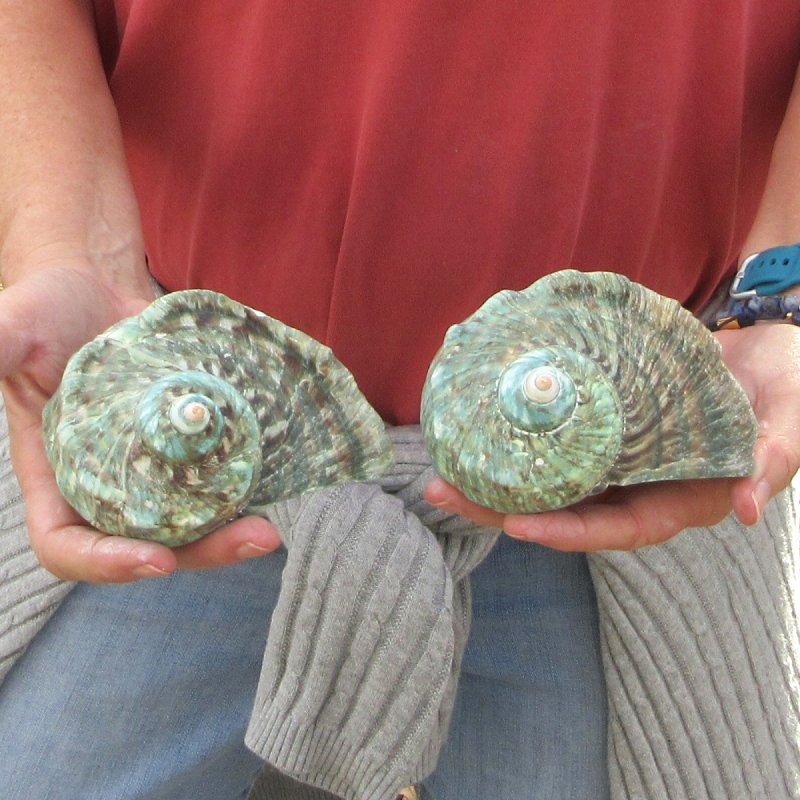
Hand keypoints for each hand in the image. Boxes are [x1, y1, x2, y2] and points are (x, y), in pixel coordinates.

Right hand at [0, 261, 280, 581]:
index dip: (106, 564)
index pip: (68, 545)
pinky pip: (217, 479)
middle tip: (252, 540)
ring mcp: (156, 468)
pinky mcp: (191, 445)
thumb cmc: (45, 309)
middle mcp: (108, 484)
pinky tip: (278, 486)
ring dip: (230, 531)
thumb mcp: (11, 329)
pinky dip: (245, 489)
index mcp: (56, 477)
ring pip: (192, 520)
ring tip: (270, 528)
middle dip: (199, 552)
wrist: (98, 287)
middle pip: (149, 543)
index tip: (157, 560)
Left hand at [424, 323, 799, 550]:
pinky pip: (554, 443)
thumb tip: (749, 511)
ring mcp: (615, 458)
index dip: (569, 532)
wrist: (767, 348)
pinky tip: (474, 431)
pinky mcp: (601, 428)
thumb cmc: (788, 386)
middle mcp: (639, 486)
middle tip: (442, 490)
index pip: (618, 530)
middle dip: (502, 510)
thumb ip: (773, 461)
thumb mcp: (791, 421)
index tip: (517, 526)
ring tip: (439, 468)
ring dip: (493, 478)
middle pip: (564, 510)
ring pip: (548, 480)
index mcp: (681, 500)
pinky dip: (516, 442)